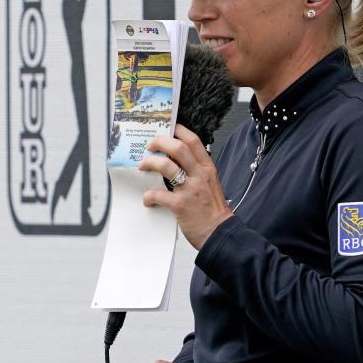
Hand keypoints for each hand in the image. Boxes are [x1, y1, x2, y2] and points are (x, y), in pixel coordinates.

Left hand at [138, 124, 232, 249]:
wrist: (220, 234)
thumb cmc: (213, 211)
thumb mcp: (211, 184)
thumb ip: (197, 172)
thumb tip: (176, 162)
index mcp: (207, 168)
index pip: (193, 141)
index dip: (179, 131)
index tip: (169, 129)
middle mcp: (200, 175)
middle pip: (177, 148)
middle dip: (159, 142)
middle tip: (150, 145)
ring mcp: (190, 189)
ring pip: (166, 166)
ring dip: (149, 163)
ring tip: (142, 166)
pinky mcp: (180, 204)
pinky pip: (158, 194)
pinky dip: (149, 196)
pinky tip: (148, 199)